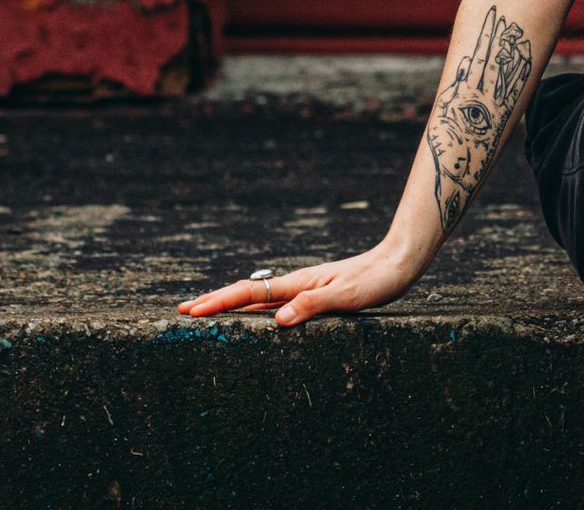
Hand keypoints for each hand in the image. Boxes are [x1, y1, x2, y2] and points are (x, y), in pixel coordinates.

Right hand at [177, 242, 419, 327]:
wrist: (398, 263)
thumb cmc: (376, 280)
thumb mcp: (346, 296)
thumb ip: (313, 306)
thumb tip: (279, 321)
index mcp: (299, 284)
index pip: (251, 294)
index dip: (220, 303)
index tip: (192, 310)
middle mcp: (298, 285)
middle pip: (248, 294)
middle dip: (216, 302)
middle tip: (184, 311)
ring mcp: (305, 289)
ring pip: (261, 299)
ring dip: (233, 307)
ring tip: (208, 314)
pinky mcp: (316, 296)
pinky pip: (278, 304)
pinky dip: (257, 311)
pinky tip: (255, 318)